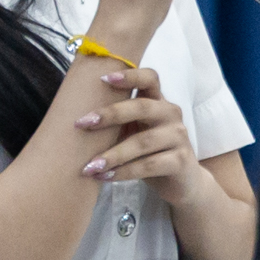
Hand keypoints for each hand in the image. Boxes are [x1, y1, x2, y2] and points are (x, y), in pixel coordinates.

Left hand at [74, 68, 208, 205]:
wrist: (182, 183)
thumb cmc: (151, 153)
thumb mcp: (136, 132)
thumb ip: (119, 120)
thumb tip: (76, 116)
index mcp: (158, 102)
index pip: (150, 78)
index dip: (129, 76)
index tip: (102, 78)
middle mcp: (171, 114)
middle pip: (142, 107)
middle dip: (109, 114)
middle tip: (81, 124)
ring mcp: (179, 137)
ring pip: (142, 142)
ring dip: (112, 154)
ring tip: (89, 166)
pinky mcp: (180, 161)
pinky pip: (148, 165)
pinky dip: (124, 172)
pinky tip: (105, 177)